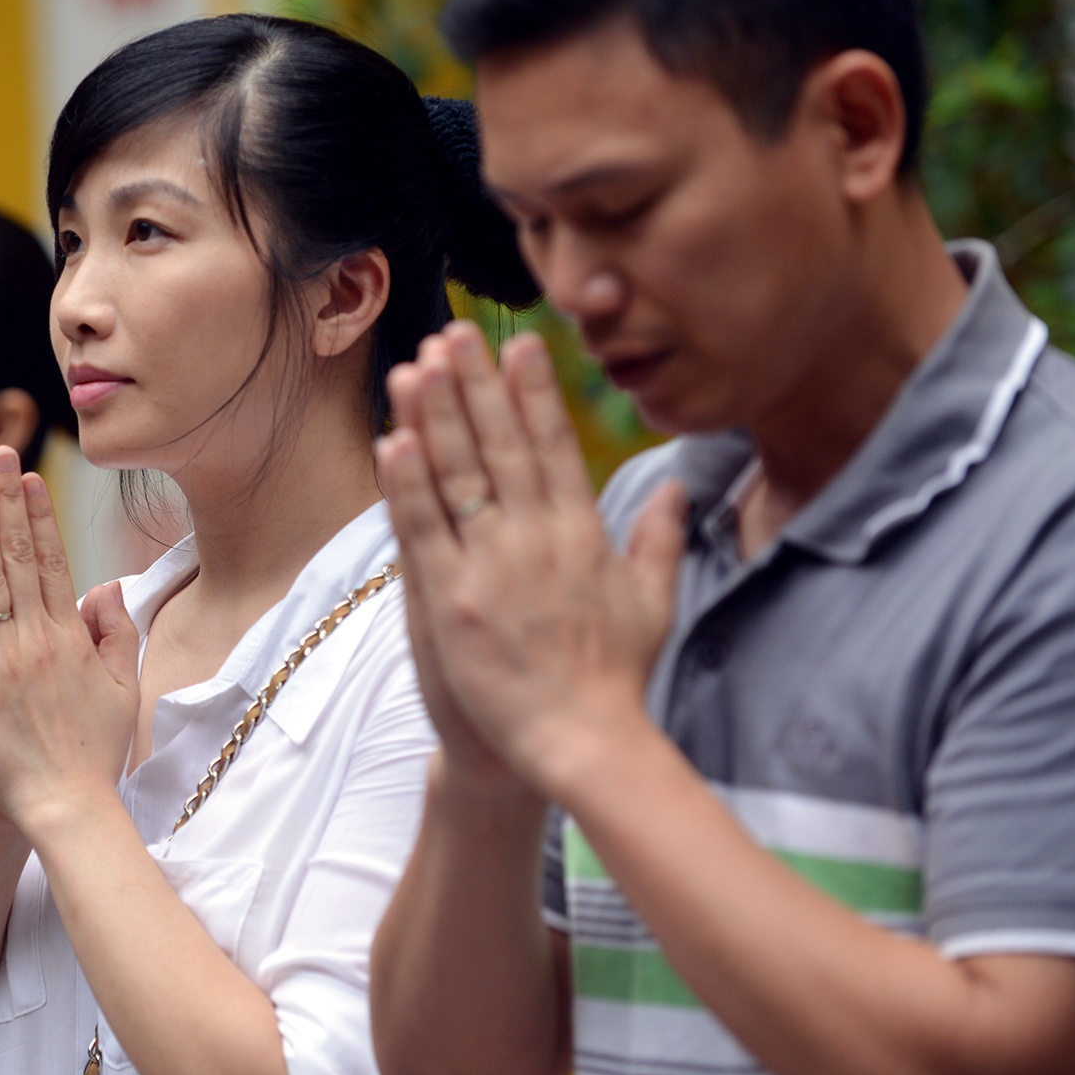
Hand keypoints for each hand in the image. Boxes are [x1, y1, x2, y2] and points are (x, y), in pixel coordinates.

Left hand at [0, 446, 140, 842]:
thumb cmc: (92, 753)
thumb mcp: (121, 689)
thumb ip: (115, 634)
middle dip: (2, 502)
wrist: (62, 810)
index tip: (26, 477)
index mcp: (68, 638)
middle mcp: (33, 642)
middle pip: (14, 558)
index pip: (49, 561)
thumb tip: (105, 587)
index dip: (36, 516)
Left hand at [376, 323, 685, 793]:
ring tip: (418, 364)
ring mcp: (494, 567)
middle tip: (457, 331)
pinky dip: (408, 485)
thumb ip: (659, 540)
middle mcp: (539, 539)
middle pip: (503, 445)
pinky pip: (426, 531)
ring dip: (436, 416)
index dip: (535, 392)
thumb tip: (681, 489)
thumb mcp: (653, 603)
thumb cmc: (615, 679)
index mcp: (583, 534)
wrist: (585, 743)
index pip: (556, 446)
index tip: (521, 343)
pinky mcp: (453, 600)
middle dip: (477, 384)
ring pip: (460, 475)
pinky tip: (394, 441)